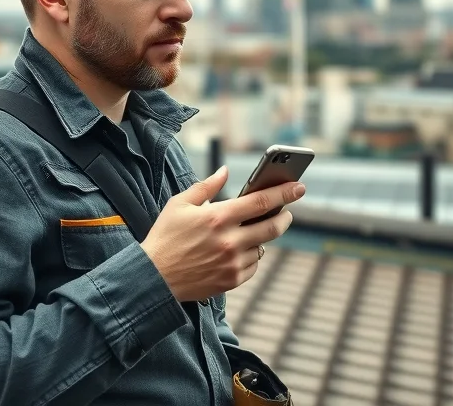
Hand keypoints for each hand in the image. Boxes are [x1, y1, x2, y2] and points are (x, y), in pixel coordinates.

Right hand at [141, 165, 303, 301]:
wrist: (153, 278)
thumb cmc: (165, 237)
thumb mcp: (179, 204)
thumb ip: (206, 186)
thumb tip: (225, 171)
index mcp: (218, 217)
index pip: (262, 202)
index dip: (284, 193)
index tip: (299, 187)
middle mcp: (229, 240)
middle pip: (273, 227)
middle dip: (285, 217)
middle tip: (286, 212)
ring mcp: (232, 263)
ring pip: (262, 247)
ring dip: (261, 238)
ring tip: (250, 232)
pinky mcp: (231, 280)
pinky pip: (253, 265)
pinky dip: (251, 256)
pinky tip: (238, 251)